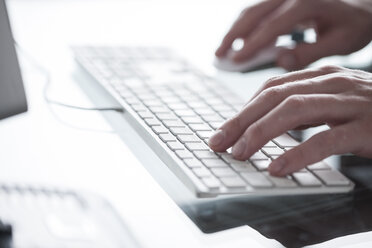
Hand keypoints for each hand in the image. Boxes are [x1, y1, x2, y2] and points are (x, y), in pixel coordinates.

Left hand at [208, 65, 371, 175]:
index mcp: (322, 77)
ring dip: (261, 133)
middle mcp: (334, 84)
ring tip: (240, 153)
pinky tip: (278, 167)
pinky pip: (327, 139)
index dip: (243, 110)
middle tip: (219, 143)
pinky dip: (298, 154)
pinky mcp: (369, 127)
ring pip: (296, 110)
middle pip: (276, 97)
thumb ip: (303, 110)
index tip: (223, 131)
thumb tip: (263, 126)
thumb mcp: (333, 106)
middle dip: (242, 121)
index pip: (271, 88)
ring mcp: (352, 103)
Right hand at [215, 0, 371, 70]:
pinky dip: (246, 25)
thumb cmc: (357, 22)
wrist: (366, 3)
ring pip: (252, 10)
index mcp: (308, 3)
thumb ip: (310, 52)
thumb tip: (281, 60)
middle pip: (254, 14)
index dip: (251, 44)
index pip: (272, 27)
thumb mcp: (341, 42)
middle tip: (218, 55)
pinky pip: (259, 10)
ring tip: (223, 49)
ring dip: (235, 29)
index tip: (235, 59)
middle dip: (233, 35)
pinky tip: (239, 39)